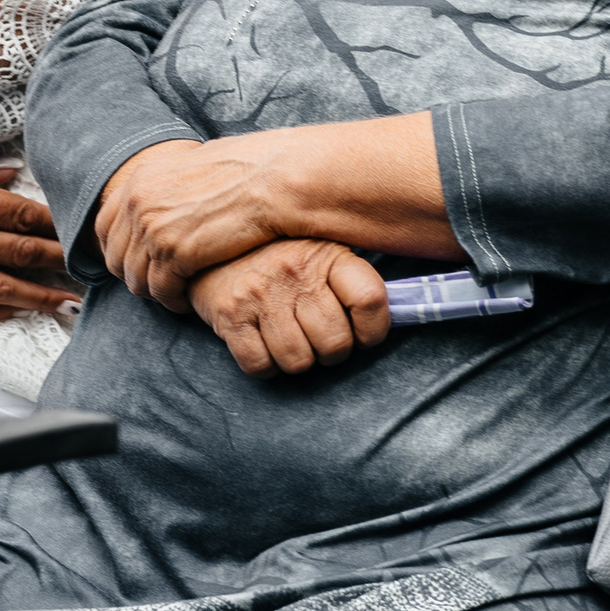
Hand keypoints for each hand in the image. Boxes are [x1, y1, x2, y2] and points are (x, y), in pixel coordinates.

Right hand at [0, 163, 80, 321]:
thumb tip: (12, 170)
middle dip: (56, 257)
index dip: (52, 222)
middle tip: (89, 263)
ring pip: (0, 286)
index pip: (18, 214)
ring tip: (71, 302)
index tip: (78, 227)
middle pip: (17, 250)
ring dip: (39, 296)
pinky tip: (24, 311)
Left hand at [93, 136, 291, 312]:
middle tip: (159, 286)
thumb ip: (167, 188)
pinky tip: (188, 301)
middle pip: (116, 257)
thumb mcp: (192, 169)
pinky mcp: (174, 252)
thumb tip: (159, 203)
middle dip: (135, 276)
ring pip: (136, 279)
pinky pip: (160, 290)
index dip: (118, 250)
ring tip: (176, 296)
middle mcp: (138, 201)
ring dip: (155, 293)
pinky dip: (172, 301)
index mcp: (141, 178)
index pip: (105, 226)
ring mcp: (153, 227)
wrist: (273, 179)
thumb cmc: (247, 172)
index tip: (135, 264)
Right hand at [189, 239, 389, 376]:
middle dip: (330, 352)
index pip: (371, 300)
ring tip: (289, 337)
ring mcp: (260, 293)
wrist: (207, 243)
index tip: (364, 336)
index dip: (374, 331)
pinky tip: (262, 342)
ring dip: (296, 360)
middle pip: (335, 343)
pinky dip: (264, 365)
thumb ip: (349, 277)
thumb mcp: (317, 249)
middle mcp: (294, 270)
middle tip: (318, 338)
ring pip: (299, 362)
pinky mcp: (229, 315)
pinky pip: (260, 366)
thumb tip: (402, 312)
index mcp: (325, 253)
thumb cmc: (273, 255)